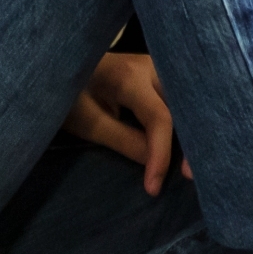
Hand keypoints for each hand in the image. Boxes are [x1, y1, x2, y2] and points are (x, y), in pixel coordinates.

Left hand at [67, 48, 180, 190]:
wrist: (61, 67)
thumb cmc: (68, 95)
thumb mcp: (87, 122)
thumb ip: (124, 140)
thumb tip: (155, 162)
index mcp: (129, 76)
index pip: (160, 117)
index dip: (161, 154)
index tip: (154, 187)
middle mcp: (151, 67)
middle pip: (181, 106)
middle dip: (190, 141)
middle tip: (191, 176)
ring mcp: (156, 68)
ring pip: (183, 102)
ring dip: (190, 132)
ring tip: (191, 165)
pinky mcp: (157, 75)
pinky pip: (177, 100)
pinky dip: (183, 123)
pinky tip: (187, 146)